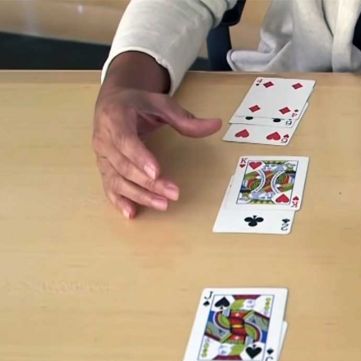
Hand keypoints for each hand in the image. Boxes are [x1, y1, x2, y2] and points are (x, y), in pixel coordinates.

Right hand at [92, 87, 220, 217]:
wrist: (111, 103)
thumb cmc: (137, 104)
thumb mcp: (161, 103)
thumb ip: (185, 118)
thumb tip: (215, 125)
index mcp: (115, 117)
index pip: (125, 140)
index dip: (140, 157)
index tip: (157, 172)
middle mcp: (103, 138)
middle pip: (123, 165)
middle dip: (148, 183)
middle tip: (173, 194)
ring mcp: (101, 156)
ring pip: (116, 180)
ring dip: (138, 195)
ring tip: (162, 205)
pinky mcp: (103, 168)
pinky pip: (108, 186)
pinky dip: (118, 201)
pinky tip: (132, 213)